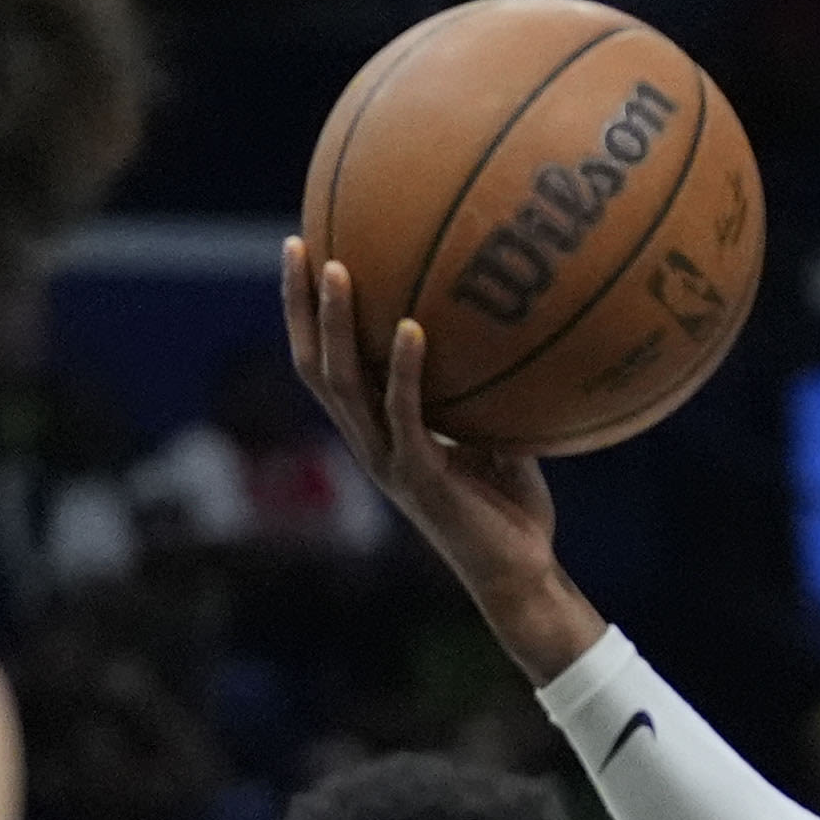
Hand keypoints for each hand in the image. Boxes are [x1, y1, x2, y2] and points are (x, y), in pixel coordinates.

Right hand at [280, 239, 585, 661]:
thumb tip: (511, 333)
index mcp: (377, 433)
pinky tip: (409, 327)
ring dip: (335, 324)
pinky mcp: (420, 477)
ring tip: (336, 268)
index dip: (308, 314)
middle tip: (299, 245)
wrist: (521, 575)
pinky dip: (402, 370)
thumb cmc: (512, 511)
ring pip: (342, 383)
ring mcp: (389, 461)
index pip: (326, 364)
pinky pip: (404, 414)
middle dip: (300, 305)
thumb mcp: (497, 439)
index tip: (307, 252)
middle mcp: (369, 444)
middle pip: (314, 364)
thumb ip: (487, 395)